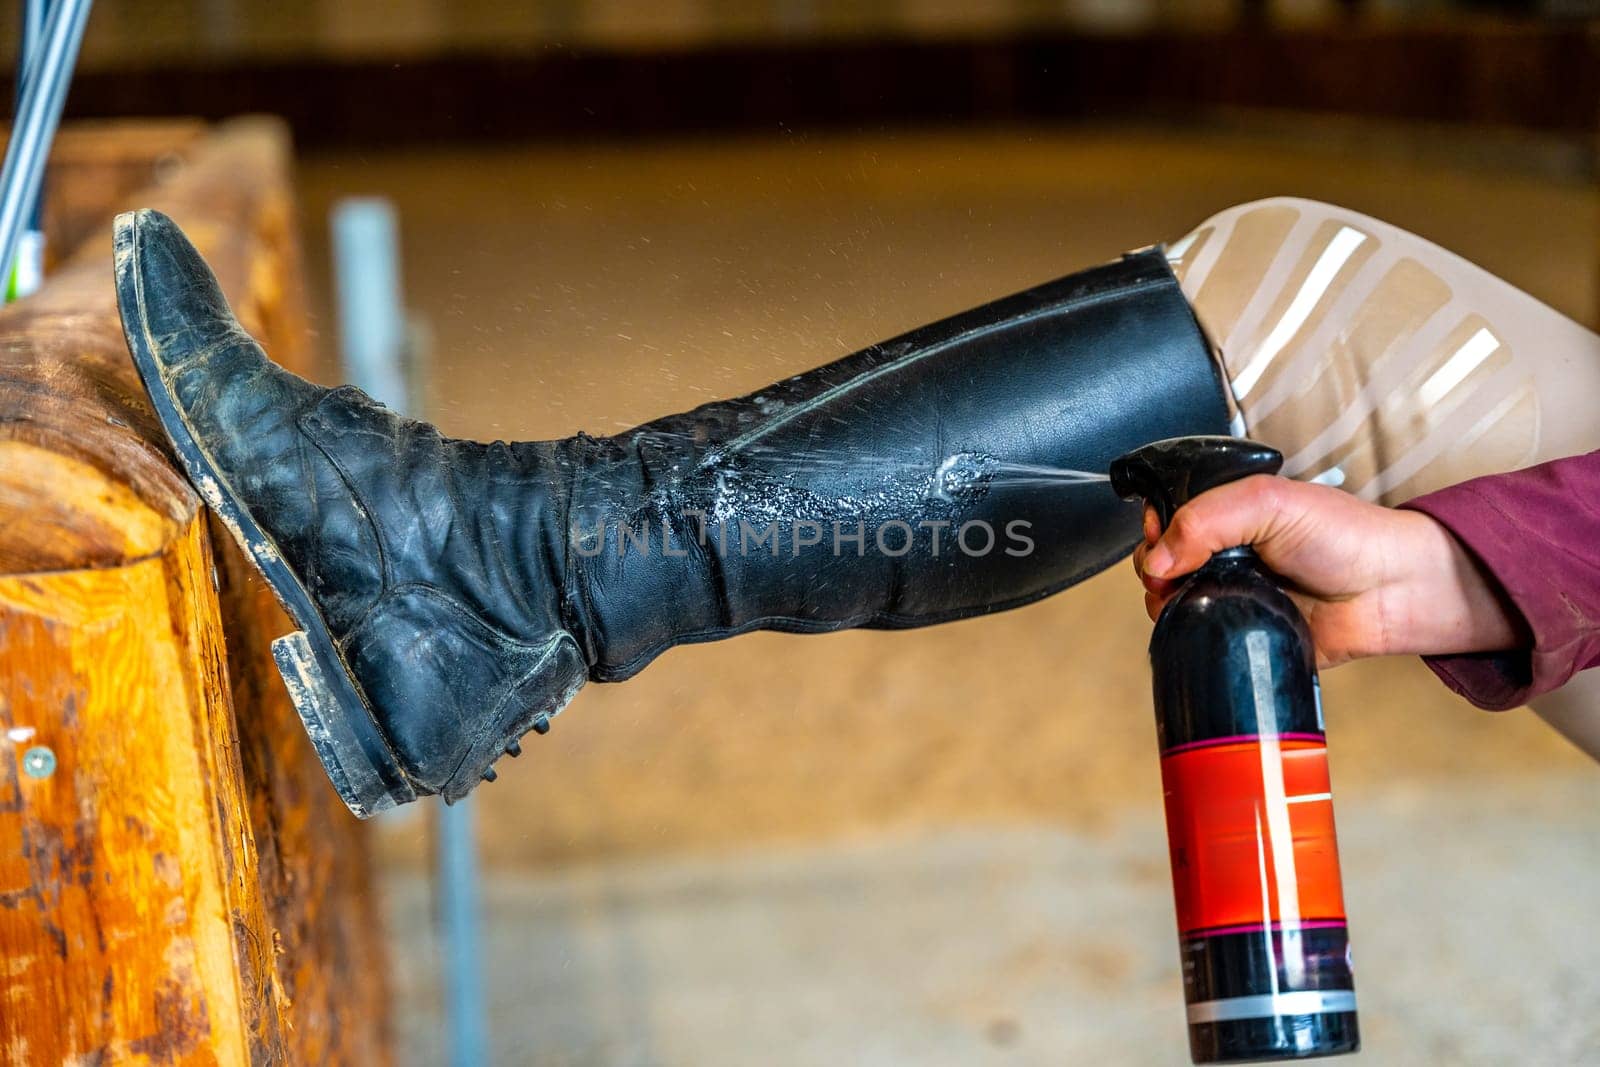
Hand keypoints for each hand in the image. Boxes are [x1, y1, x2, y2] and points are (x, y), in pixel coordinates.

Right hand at [1131, 475, 1523, 668]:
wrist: (1389, 590)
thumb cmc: (1344, 535)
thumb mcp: (1271, 503)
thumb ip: (1208, 519)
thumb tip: (1159, 558)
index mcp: (1229, 515)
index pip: (1168, 517)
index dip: (1154, 528)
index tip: (1158, 537)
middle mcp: (1225, 554)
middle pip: (1162, 562)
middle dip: (1155, 570)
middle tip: (1170, 576)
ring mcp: (1232, 594)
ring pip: (1173, 602)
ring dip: (1166, 605)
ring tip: (1183, 604)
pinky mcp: (1242, 634)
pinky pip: (1201, 640)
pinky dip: (1189, 637)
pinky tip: (1196, 631)